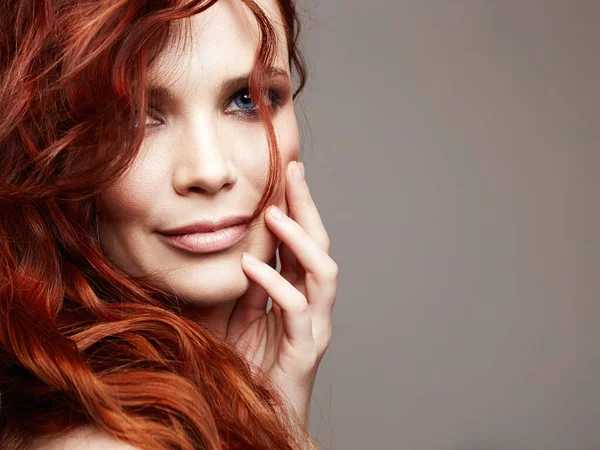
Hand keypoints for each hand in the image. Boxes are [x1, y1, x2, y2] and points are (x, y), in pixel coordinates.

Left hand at [225, 160, 337, 426]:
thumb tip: (243, 248)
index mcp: (299, 294)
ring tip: (274, 213)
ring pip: (323, 272)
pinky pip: (296, 309)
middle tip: (293, 173)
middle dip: (308, 208)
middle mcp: (313, 305)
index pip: (305, 242)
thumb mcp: (241, 316)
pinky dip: (274, 283)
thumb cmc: (250, 368)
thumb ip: (248, 286)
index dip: (299, 207)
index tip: (287, 173)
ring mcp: (314, 326)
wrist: (262, 417)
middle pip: (321, 246)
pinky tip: (250, 265)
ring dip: (300, 239)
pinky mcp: (304, 349)